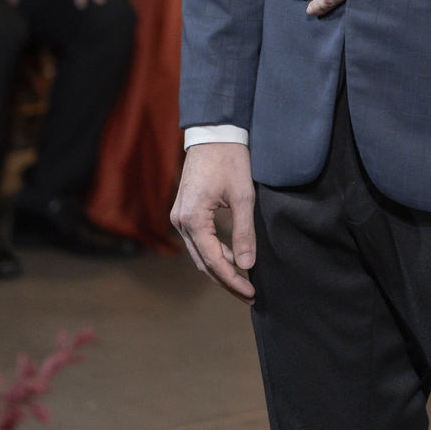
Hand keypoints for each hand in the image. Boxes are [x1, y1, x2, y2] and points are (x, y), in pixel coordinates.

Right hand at [171, 142, 255, 301]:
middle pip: (203, 263)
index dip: (232, 280)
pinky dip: (214, 253)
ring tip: (244, 282)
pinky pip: (198, 241)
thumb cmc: (230, 160)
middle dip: (226, 280)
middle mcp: (180, 222)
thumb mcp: (243, 196)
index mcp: (192, 219)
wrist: (213, 133)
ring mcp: (179, 217)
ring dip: (220, 268)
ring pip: (199, 254)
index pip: (213, 261)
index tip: (250, 293)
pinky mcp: (184, 212)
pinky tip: (232, 258)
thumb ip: (244, 232)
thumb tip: (246, 265)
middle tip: (248, 295)